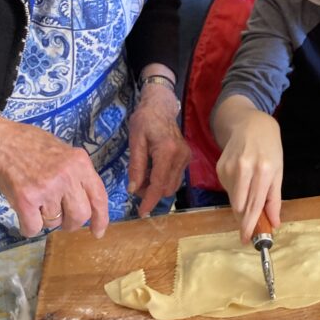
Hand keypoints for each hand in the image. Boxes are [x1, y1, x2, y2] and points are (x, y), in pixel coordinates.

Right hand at [0, 106, 110, 238]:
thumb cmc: (30, 146)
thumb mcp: (64, 152)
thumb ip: (77, 174)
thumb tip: (87, 202)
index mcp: (80, 163)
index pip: (99, 196)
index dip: (101, 218)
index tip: (98, 232)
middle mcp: (67, 176)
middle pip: (80, 216)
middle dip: (70, 223)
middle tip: (59, 217)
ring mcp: (47, 188)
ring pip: (54, 223)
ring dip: (45, 220)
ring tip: (36, 201)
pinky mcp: (26, 200)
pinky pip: (33, 229)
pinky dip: (28, 226)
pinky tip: (24, 211)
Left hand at [127, 81, 189, 216]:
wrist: (161, 106)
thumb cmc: (145, 120)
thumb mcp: (135, 141)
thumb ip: (136, 166)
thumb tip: (133, 189)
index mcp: (167, 152)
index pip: (158, 184)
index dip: (149, 200)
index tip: (141, 213)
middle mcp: (180, 157)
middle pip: (166, 188)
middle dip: (150, 193)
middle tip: (135, 185)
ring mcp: (186, 157)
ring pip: (172, 185)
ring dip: (157, 188)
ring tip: (143, 178)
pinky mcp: (187, 157)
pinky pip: (175, 177)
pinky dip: (163, 181)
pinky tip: (152, 172)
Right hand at [214, 110, 282, 242]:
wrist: (251, 124)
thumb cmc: (269, 148)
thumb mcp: (278, 171)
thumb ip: (275, 198)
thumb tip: (274, 222)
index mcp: (263, 171)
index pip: (255, 205)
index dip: (250, 224)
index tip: (246, 239)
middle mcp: (245, 169)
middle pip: (239, 206)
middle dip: (243, 219)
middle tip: (248, 225)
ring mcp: (230, 168)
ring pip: (232, 199)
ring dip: (240, 203)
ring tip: (249, 188)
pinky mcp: (220, 167)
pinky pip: (227, 189)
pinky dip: (235, 191)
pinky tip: (241, 178)